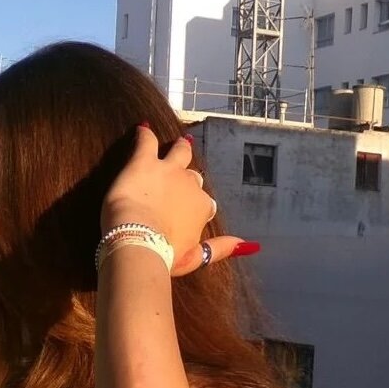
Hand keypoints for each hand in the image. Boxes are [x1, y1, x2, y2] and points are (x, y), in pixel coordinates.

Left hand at [101, 125, 254, 275]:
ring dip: (179, 148)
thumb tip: (248, 245)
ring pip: (179, 152)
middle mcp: (190, 185)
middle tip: (177, 180)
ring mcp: (168, 171)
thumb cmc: (165, 256)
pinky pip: (147, 141)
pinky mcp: (144, 162)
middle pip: (192, 177)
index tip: (184, 214)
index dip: (194, 207)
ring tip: (177, 142)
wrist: (140, 244)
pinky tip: (142, 129)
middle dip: (187, 178)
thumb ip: (219, 249)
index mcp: (202, 208)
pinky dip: (144, 135)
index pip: (204, 203)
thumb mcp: (195, 258)